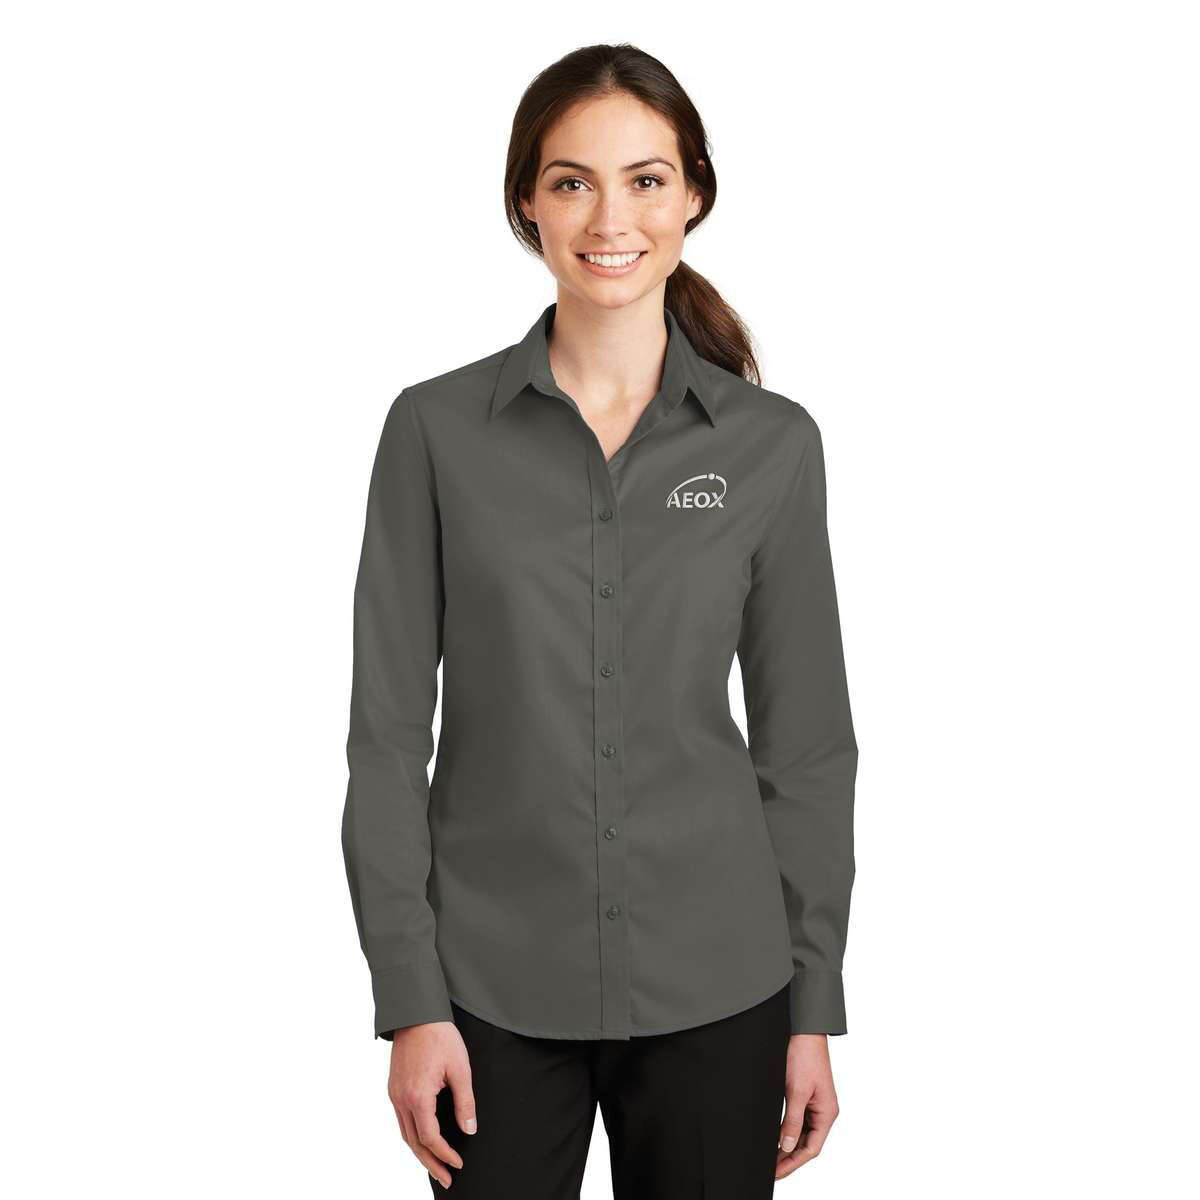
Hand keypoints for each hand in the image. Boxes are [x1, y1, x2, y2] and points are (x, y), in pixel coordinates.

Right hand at [387, 1020, 476, 1188]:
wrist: (416, 1014)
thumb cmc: (440, 1037)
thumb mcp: (460, 1068)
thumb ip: (465, 1102)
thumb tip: (469, 1129)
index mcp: (418, 1096)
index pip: (430, 1138)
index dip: (445, 1154)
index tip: (458, 1163)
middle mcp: (401, 1099)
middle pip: (414, 1143)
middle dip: (431, 1163)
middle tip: (447, 1179)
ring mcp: (395, 1094)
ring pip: (405, 1134)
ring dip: (420, 1152)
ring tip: (435, 1166)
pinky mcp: (394, 1088)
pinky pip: (402, 1120)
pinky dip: (412, 1136)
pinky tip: (423, 1140)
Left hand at [775, 1033, 838, 1179]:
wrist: (804, 1031)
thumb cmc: (804, 1057)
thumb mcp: (796, 1091)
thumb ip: (793, 1121)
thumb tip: (787, 1146)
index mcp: (827, 1113)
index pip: (812, 1148)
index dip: (793, 1163)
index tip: (776, 1172)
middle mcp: (824, 1111)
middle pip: (808, 1143)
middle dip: (790, 1158)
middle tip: (771, 1170)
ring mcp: (816, 1104)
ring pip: (803, 1134)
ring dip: (789, 1146)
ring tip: (772, 1159)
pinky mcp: (806, 1096)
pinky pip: (799, 1121)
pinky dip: (789, 1132)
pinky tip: (778, 1138)